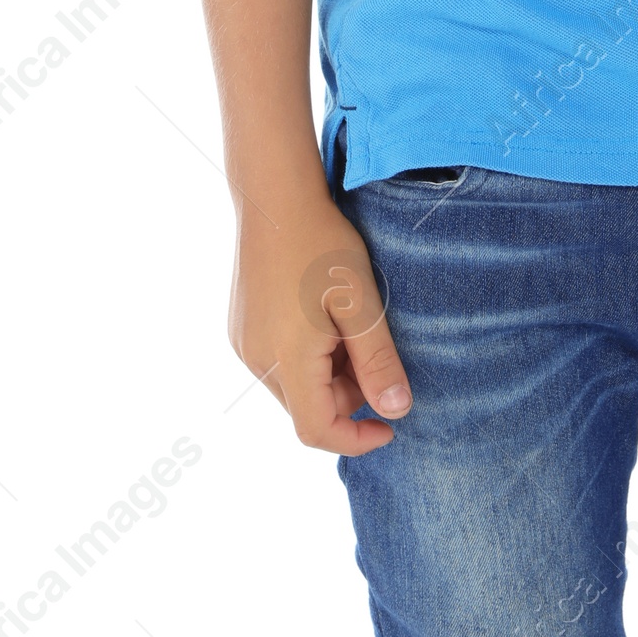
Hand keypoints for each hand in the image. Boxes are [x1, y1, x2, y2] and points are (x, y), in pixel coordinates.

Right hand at [229, 190, 409, 456]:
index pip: (316, 430)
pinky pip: (277, 361)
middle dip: (347, 397)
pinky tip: (325, 316)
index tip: (389, 426)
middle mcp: (256, 359)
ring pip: (292, 385)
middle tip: (375, 353)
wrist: (275, 197)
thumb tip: (396, 411)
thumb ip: (378, 360)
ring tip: (351, 326)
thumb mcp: (361, 301)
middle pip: (306, 408)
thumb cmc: (322, 243)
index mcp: (286, 359)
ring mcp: (244, 342)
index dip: (356, 440)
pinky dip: (307, 356)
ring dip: (327, 375)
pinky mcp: (240, 326)